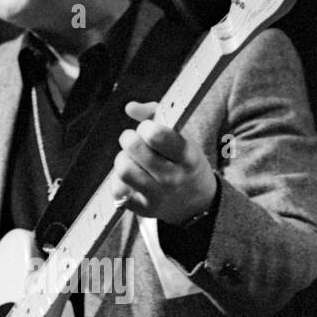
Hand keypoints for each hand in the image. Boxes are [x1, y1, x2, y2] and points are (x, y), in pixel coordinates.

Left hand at [108, 100, 217, 225]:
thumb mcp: (182, 137)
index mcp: (186, 156)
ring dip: (122, 159)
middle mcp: (173, 177)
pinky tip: (129, 177)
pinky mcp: (144, 209)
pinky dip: (118, 181)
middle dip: (129, 138)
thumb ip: (156, 115)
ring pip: (123, 169)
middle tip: (135, 141)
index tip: (148, 129)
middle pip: (134, 148)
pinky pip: (118, 191)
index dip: (146, 127)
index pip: (156, 135)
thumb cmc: (184, 161)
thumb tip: (129, 107)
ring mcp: (158, 195)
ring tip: (131, 159)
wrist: (198, 203)